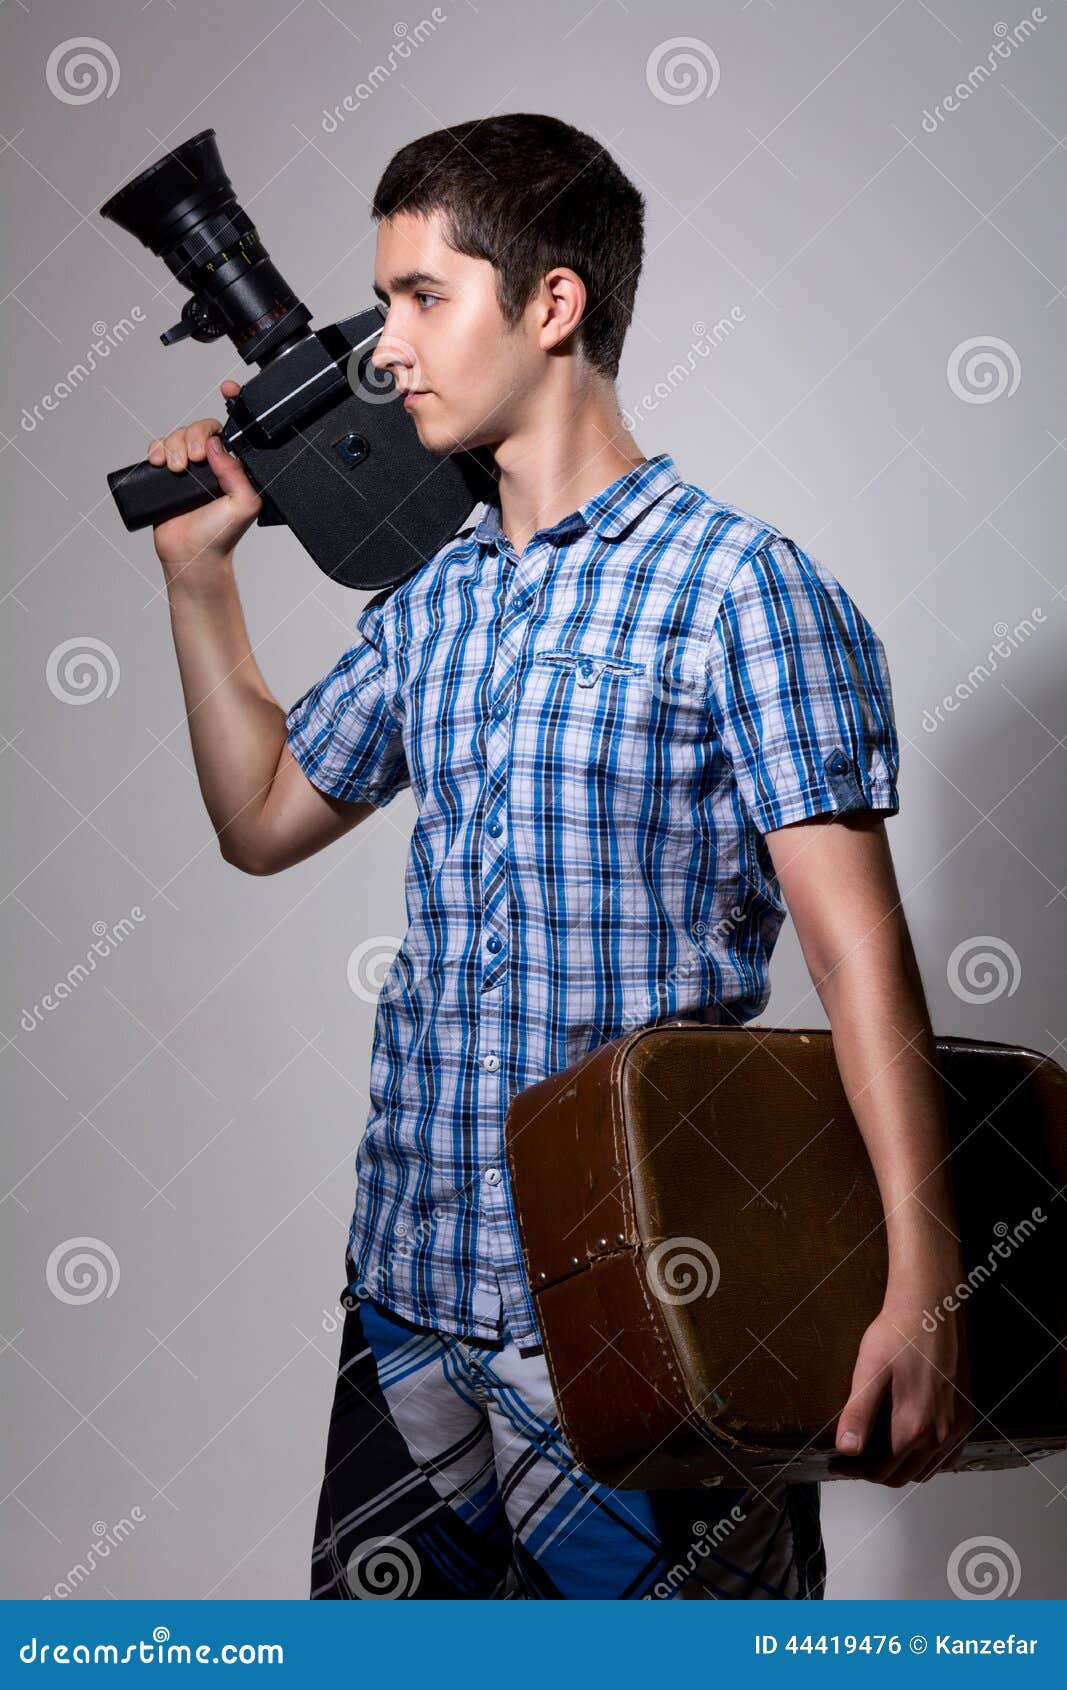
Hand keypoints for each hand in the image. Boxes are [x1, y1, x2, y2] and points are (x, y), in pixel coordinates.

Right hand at [148, 380, 262, 586]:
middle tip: (193, 461)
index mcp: (235, 466)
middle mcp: (214, 464)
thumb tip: (217, 445)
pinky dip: (156, 449)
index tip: (227, 389)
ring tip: (176, 471)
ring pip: (178, 435)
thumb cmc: (220, 536)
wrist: (191, 557)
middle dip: (192, 437)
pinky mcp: (167, 474)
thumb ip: (237, 474)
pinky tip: (158, 463)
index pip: (233, 430)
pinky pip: (159, 447)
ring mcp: (190, 468)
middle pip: (201, 428)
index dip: (232, 404)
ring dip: (173, 446)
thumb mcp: (243, 505)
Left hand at [830, 1287, 974, 1484]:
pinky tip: (912, 1445)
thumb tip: (846, 1449)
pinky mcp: (966, 1418)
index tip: (838, 1464)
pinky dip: (928, 1460)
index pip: (880, 1470)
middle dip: (874, 1472)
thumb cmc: (899, 1334)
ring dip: (901, 1468)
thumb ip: (859, 1413)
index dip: (855, 1471)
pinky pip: (948, 1457)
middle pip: (901, 1475)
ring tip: (878, 1452)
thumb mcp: (869, 1370)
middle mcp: (938, 1435)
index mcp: (912, 1427)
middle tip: (854, 1459)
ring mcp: (955, 1429)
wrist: (933, 1309)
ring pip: (925, 1470)